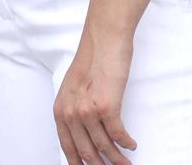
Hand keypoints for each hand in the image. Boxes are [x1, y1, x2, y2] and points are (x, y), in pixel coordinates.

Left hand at [53, 20, 136, 164]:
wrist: (104, 38)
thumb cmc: (92, 59)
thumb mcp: (74, 87)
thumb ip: (74, 110)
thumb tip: (84, 135)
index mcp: (60, 109)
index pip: (68, 148)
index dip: (79, 164)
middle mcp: (71, 113)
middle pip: (87, 153)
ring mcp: (88, 111)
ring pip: (105, 148)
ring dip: (118, 159)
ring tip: (126, 163)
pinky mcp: (107, 107)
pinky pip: (118, 135)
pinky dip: (126, 143)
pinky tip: (131, 144)